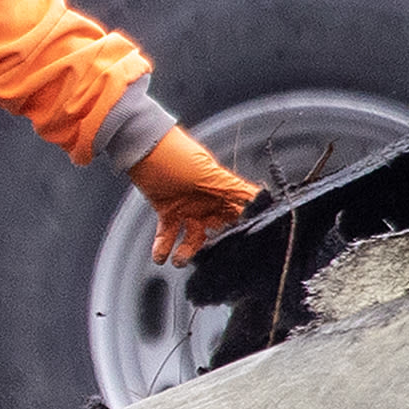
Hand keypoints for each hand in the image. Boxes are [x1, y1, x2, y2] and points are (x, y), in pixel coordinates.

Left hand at [132, 127, 262, 264]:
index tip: (242, 249)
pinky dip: (163, 248)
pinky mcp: (167, 211)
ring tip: (178, 260)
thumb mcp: (213, 174)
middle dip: (214, 247)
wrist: (144, 148)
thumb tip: (264, 199)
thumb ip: (238, 190)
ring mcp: (188, 207)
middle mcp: (208, 201)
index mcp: (224, 191)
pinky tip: (161, 256)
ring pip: (193, 237)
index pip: (241, 215)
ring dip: (186, 251)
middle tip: (208, 258)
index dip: (243, 231)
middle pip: (218, 231)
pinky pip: (168, 235)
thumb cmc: (179, 154)